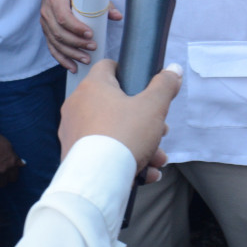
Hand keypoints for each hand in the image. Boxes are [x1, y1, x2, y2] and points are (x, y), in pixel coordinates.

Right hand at [39, 0, 120, 70]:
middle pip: (59, 33)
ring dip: (71, 54)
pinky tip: (72, 67)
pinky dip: (62, 59)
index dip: (76, 28)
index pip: (63, 17)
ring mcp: (44, 23)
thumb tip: (118, 16)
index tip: (90, 34)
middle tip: (92, 48)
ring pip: (55, 43)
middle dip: (76, 44)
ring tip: (86, 60)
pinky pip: (52, 48)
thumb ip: (103, 4)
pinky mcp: (46, 31)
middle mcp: (47, 12)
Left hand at [58, 59, 180, 181]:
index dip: (128, 72)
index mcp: (93, 86)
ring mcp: (73, 131)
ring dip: (138, 143)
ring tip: (156, 159)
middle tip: (160, 132)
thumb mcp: (153, 107)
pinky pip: (101, 151)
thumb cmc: (125, 135)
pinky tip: (144, 173)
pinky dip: (122, 159)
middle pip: (116, 104)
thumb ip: (165, 85)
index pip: (108, 66)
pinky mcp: (72, 154)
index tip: (143, 87)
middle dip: (143, 120)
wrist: (98, 180)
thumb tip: (174, 69)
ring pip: (112, 131)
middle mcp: (77, 105)